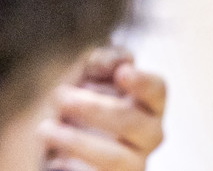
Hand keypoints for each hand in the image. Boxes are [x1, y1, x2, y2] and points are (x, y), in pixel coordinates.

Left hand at [42, 48, 165, 170]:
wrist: (60, 149)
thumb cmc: (81, 108)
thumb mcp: (88, 77)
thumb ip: (104, 61)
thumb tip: (119, 62)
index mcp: (149, 106)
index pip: (157, 91)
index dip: (142, 81)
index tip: (121, 72)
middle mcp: (148, 136)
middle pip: (133, 122)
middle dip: (95, 108)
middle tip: (60, 96)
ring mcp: (132, 165)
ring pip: (115, 158)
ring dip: (77, 142)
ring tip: (45, 129)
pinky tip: (55, 163)